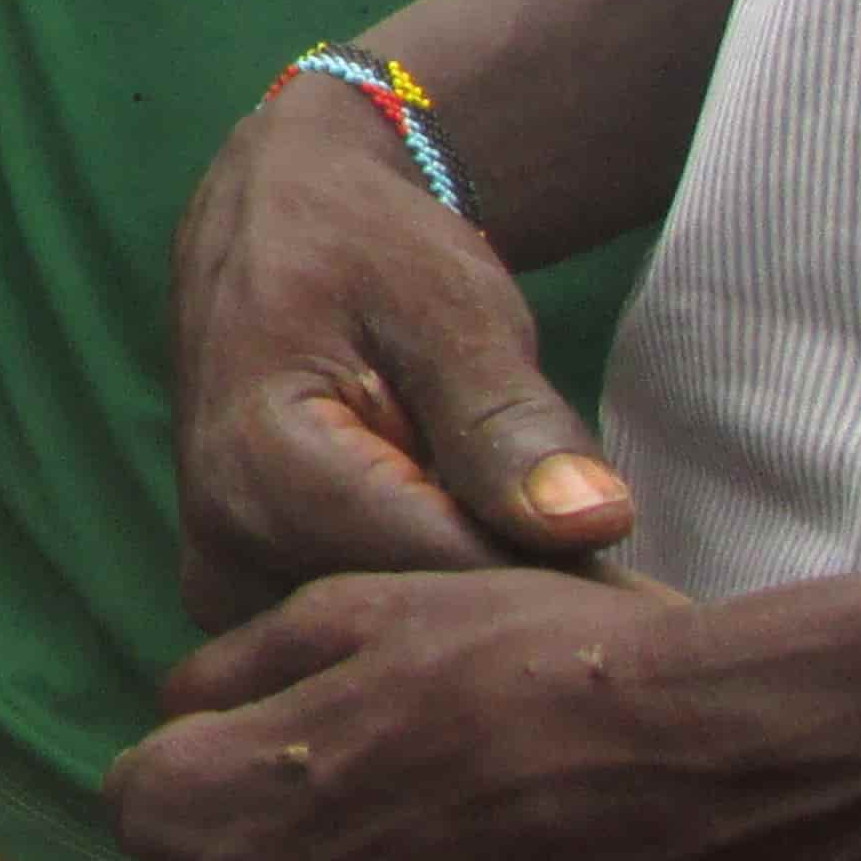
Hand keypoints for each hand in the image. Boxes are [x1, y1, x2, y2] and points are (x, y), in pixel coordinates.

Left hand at [113, 569, 794, 860]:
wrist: (732, 786)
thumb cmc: (535, 673)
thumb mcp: (352, 609)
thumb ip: (229, 670)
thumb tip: (177, 713)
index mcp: (202, 818)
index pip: (152, 802)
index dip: (234, 763)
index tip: (321, 746)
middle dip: (292, 849)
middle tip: (419, 799)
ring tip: (484, 859)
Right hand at [170, 70, 632, 630]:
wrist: (273, 222)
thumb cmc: (365, 249)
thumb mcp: (450, 308)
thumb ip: (510, 422)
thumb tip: (594, 525)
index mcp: (261, 468)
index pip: (447, 573)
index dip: (560, 579)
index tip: (640, 574)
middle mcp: (221, 541)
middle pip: (408, 621)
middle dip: (511, 593)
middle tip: (593, 547)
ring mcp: (219, 576)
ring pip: (382, 638)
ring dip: (466, 603)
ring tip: (524, 533)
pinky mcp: (233, 589)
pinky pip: (349, 628)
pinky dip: (421, 598)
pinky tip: (467, 543)